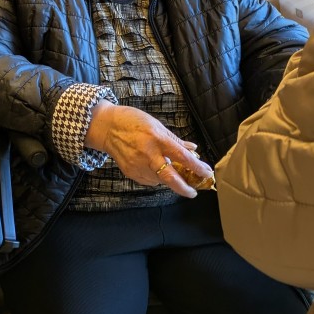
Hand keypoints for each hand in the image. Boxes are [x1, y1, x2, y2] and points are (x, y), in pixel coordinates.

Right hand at [84, 103, 212, 197]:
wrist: (106, 127)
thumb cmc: (132, 121)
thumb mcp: (156, 125)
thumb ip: (175, 140)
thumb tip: (192, 149)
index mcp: (157, 139)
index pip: (182, 157)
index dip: (197, 167)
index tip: (207, 172)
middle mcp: (148, 154)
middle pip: (170, 178)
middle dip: (184, 188)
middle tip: (193, 192)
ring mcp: (137, 165)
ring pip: (160, 180)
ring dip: (168, 178)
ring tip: (166, 168)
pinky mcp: (130, 172)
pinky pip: (148, 180)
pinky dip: (155, 177)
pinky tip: (151, 167)